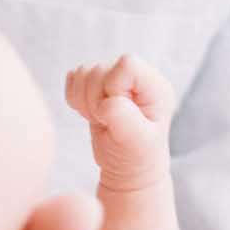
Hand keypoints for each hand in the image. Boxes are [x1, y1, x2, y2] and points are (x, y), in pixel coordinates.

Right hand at [64, 54, 175, 185]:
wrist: (128, 165)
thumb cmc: (138, 155)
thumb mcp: (137, 142)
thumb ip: (125, 120)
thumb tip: (107, 103)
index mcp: (155, 85)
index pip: (127, 64)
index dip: (113, 88)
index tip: (117, 113)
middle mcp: (138, 76)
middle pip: (99, 69)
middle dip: (96, 100)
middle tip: (108, 122)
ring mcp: (116, 77)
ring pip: (84, 72)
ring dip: (85, 102)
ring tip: (102, 120)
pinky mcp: (97, 83)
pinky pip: (74, 78)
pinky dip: (76, 99)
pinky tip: (93, 114)